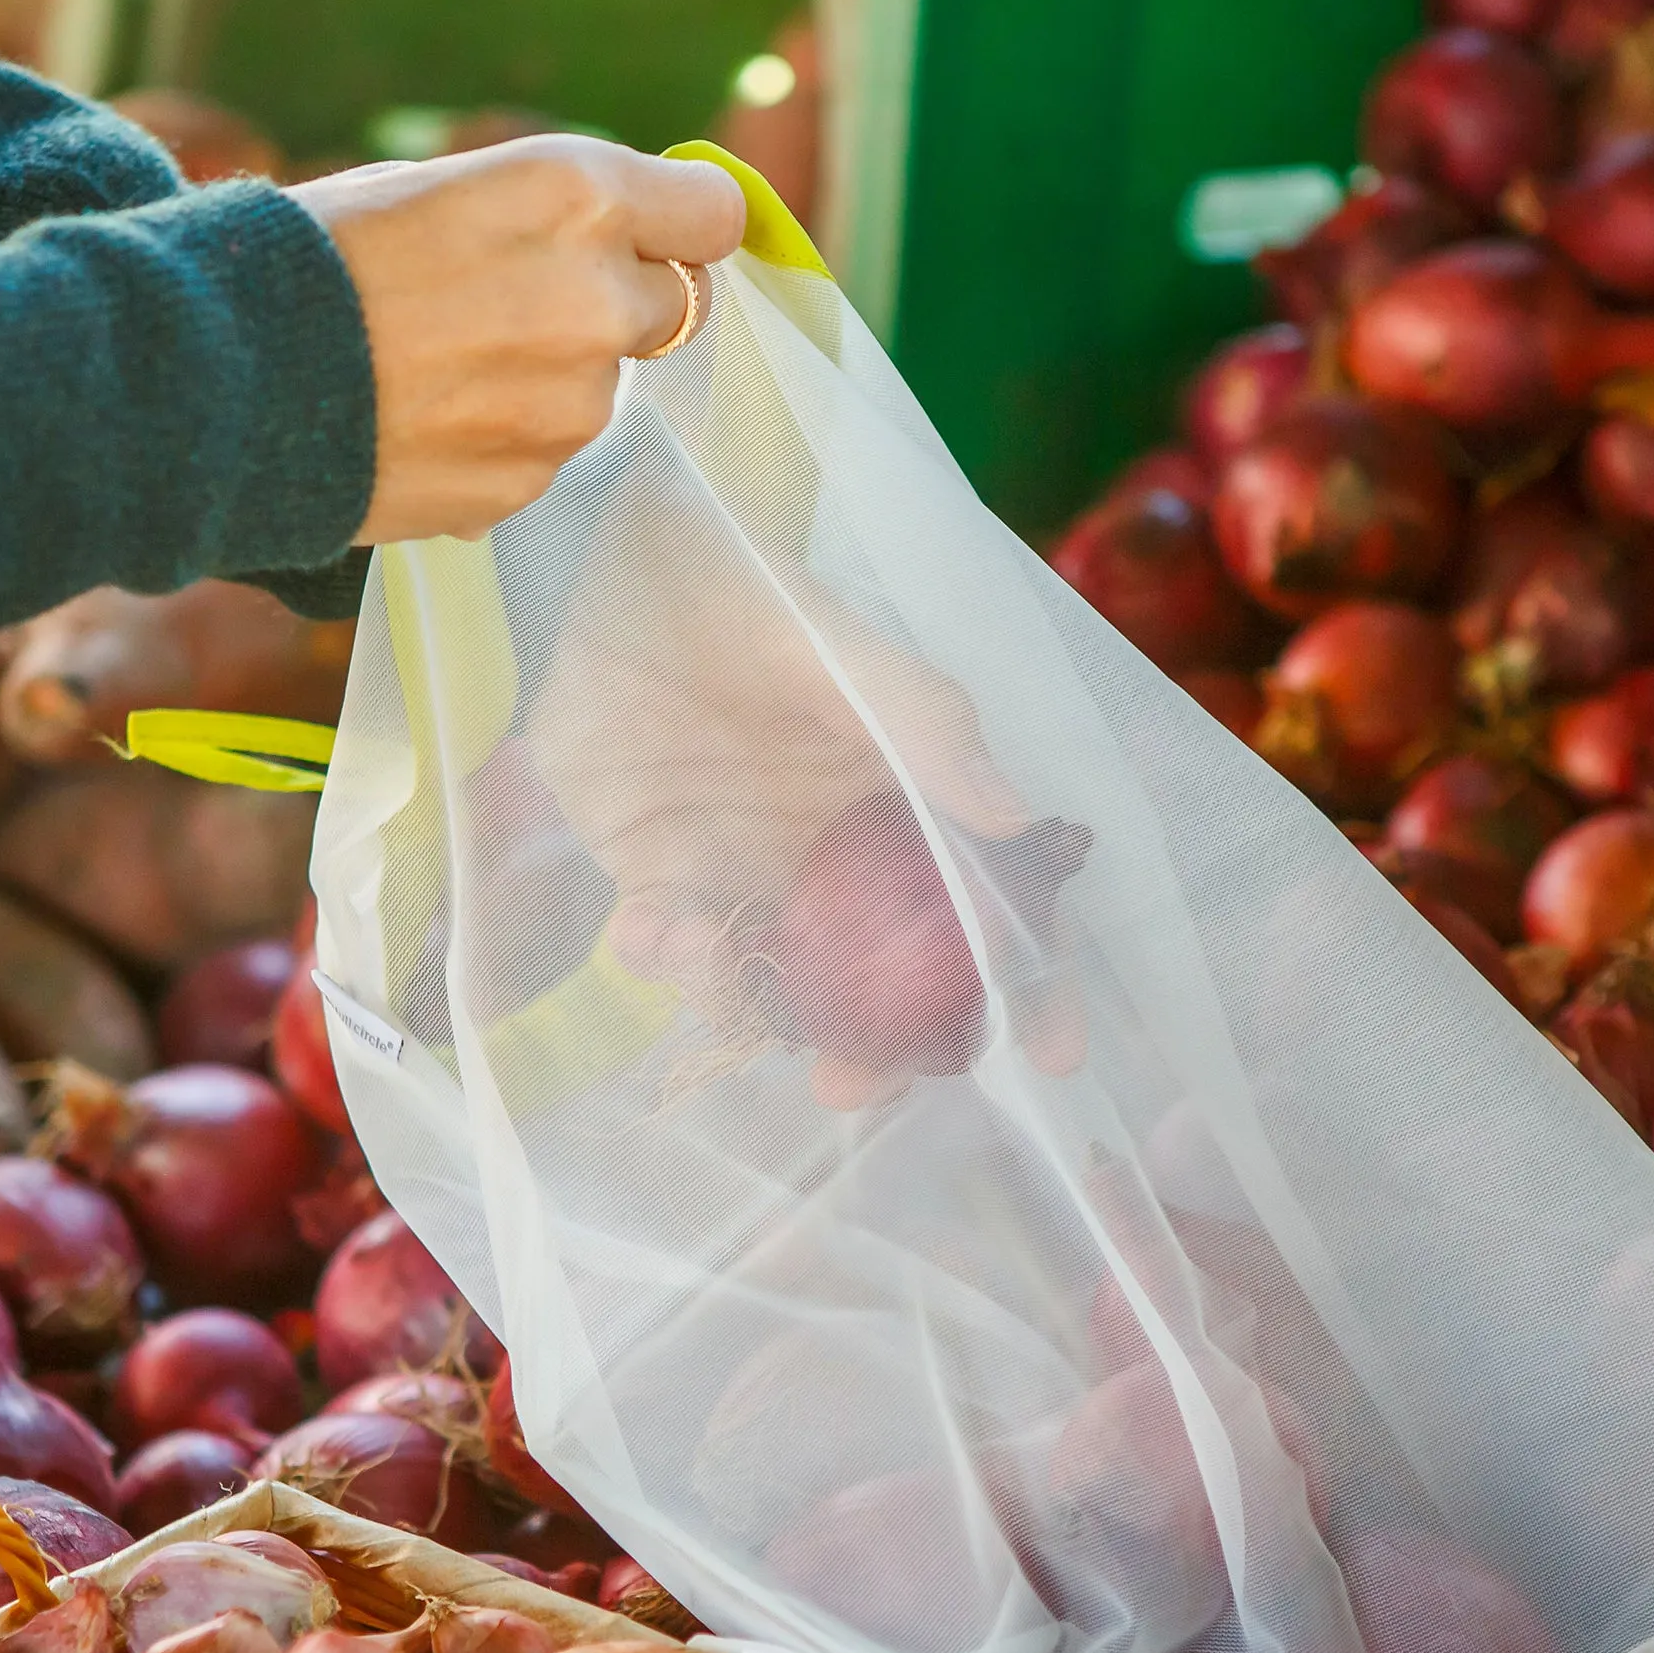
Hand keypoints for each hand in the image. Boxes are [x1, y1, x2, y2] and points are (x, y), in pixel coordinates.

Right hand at [288, 139, 744, 542]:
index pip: (711, 216)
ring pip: (600, 391)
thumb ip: (551, 215)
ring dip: (549, 381)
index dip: (682, 227)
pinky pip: (544, 456)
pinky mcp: (531, 484)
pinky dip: (502, 442)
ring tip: (441, 367)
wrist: (226, 378)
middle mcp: (594, 304)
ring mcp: (569, 408)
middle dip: (612, 306)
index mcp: (576, 198)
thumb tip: (621, 256)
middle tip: (513, 304)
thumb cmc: (319, 260)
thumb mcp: (441, 186)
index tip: (654, 239)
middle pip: (670, 311)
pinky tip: (424, 420)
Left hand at [528, 498, 1086, 1107]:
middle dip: (877, 1045)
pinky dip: (663, 962)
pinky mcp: (663, 876)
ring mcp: (751, 871)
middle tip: (851, 1087)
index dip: (1030, 978)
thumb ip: (914, 717)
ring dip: (747, 1003)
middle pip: (890, 975)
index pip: (987, 897)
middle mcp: (838, 850)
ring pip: (782, 984)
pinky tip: (639, 927)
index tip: (1054, 1055)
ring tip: (691, 948)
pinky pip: (679, 955)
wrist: (600, 566)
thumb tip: (1012, 819)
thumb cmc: (731, 582)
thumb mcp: (825, 637)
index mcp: (903, 793)